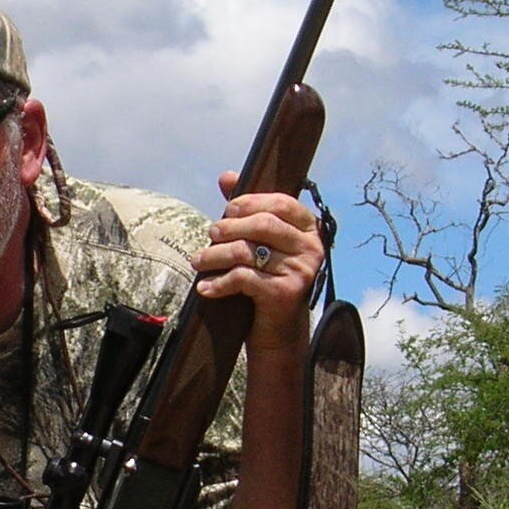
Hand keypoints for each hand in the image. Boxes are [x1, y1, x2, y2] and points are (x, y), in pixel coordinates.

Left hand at [194, 172, 321, 354]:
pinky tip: (205, 288)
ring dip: (215, 256)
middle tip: (210, 234)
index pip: (281, 203)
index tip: (227, 210)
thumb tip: (226, 176)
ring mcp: (301, 271)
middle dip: (229, 228)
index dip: (250, 202)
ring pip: (248, 252)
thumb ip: (246, 210)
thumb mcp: (260, 244)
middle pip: (263, 225)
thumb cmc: (267, 281)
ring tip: (197, 261)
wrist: (277, 332)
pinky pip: (244, 278)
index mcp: (309, 230)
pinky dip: (219, 283)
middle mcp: (311, 248)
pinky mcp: (286, 293)